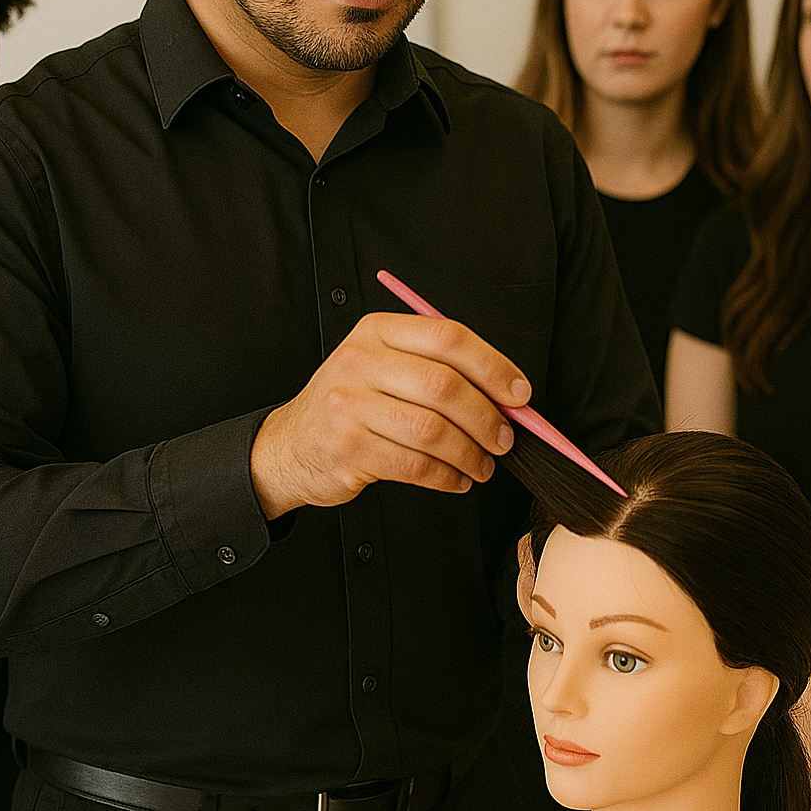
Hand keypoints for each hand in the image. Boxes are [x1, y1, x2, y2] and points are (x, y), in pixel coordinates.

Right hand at [250, 311, 529, 518]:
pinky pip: (415, 465)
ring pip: (433, 430)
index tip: (519, 393)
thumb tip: (508, 396)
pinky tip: (455, 478)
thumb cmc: (352, 404)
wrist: (292, 445)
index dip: (492, 365)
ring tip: (482, 465)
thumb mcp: (385, 368)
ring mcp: (349, 405)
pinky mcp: (348, 448)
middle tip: (504, 439)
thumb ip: (440, 370)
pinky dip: (447, 477)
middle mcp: (360, 361)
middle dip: (487, 418)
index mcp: (377, 331)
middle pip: (445, 386)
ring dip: (470, 454)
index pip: (447, 337)